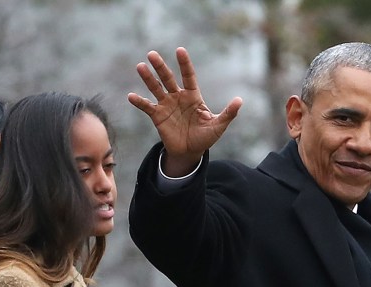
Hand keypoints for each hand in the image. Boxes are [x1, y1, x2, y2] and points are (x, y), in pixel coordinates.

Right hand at [128, 47, 241, 175]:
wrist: (190, 152)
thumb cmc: (205, 137)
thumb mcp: (218, 126)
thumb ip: (228, 113)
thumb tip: (240, 100)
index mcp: (193, 96)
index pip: (188, 75)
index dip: (184, 63)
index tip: (180, 50)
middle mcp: (178, 97)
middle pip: (168, 78)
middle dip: (160, 66)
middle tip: (152, 54)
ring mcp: (167, 105)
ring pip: (156, 88)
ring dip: (148, 78)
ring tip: (140, 66)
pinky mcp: (157, 116)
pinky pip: (147, 107)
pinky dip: (139, 102)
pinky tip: (131, 96)